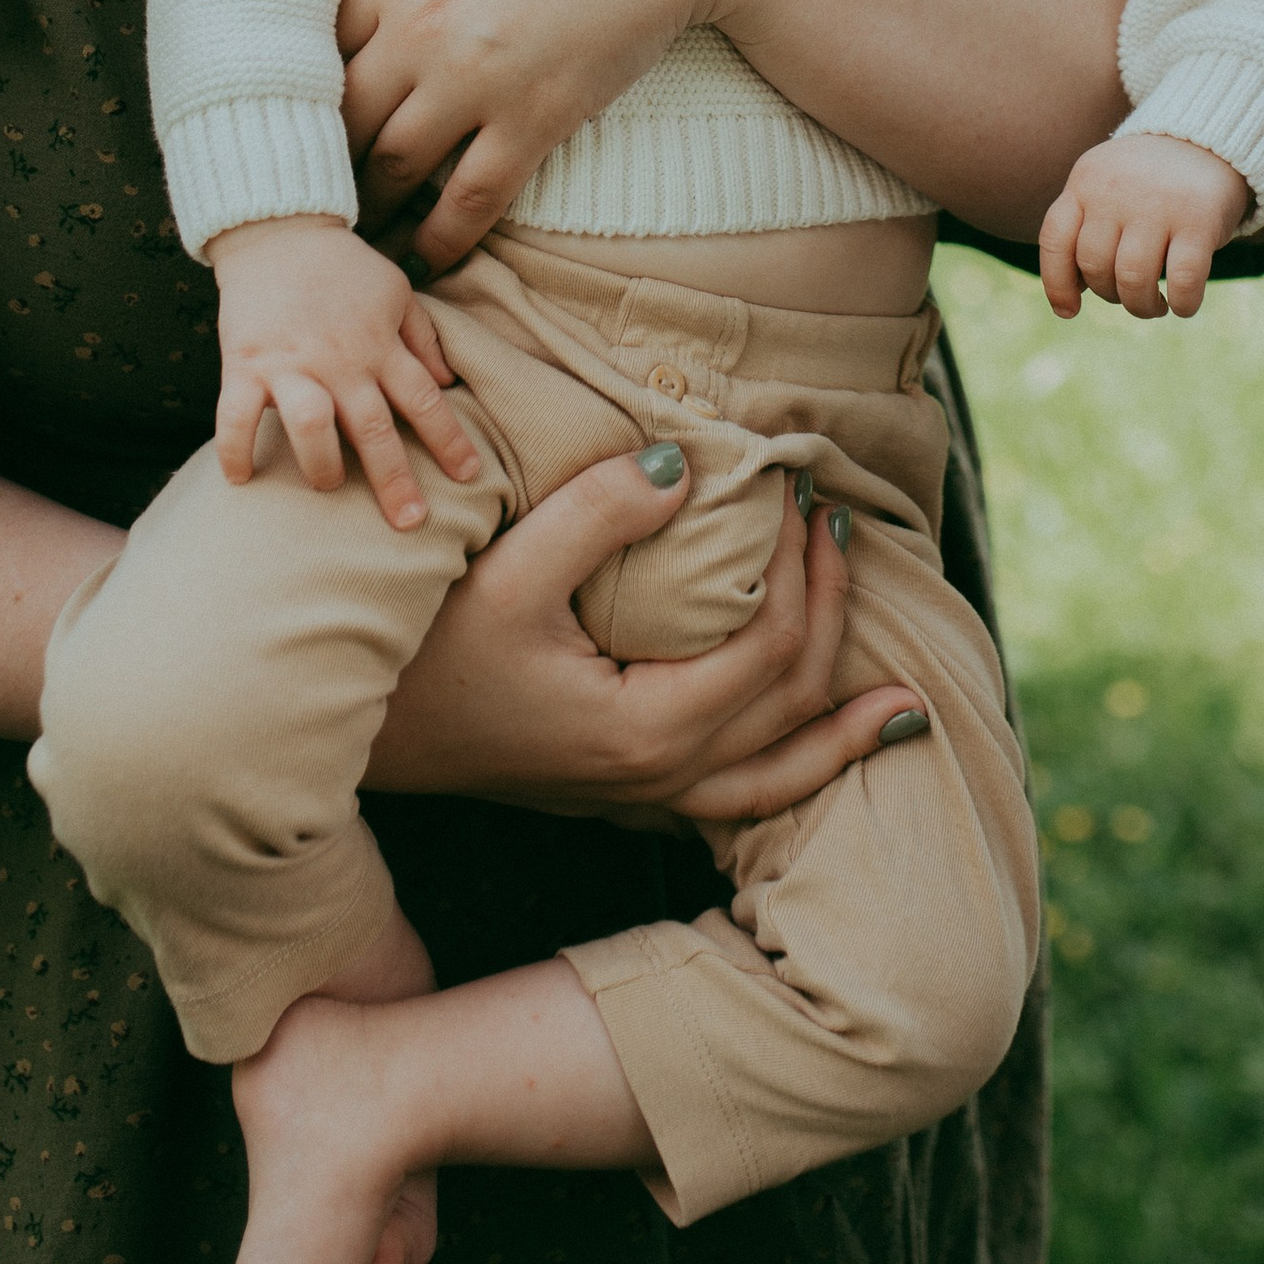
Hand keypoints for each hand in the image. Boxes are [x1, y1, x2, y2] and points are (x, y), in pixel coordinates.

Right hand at [211, 217, 484, 529]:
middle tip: (411, 523)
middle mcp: (340, 361)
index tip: (470, 477)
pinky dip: (236, 450)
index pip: (423, 400)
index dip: (448, 440)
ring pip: (311, 426)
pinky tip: (240, 479)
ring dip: (321, 465)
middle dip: (394, 479)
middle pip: (373, 428)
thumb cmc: (341, 266)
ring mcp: (290, 365)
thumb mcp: (396, 291)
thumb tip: (448, 380)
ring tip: (328, 487)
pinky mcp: (245, 364)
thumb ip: (422, 337)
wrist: (278, 230)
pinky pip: (235, 417)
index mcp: (379, 346)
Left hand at [273, 0, 790, 266]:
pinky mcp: (539, 120)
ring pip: (390, 164)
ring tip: (352, 223)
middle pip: (339, 112)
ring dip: (368, 197)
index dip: (297, 69)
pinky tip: (424, 253)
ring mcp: (477, 81)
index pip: (309, 36)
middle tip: (307, 173)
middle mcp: (419, 28)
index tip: (288, 95)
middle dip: (324, 143)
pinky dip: (438, 236)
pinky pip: (468, 200)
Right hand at [363, 450, 929, 825]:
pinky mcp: (618, 793)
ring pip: (776, 781)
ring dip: (843, 732)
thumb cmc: (423, 652)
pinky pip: (736, 800)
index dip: (803, 570)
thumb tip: (686, 463)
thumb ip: (600, 512)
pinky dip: (795, 774)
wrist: (353, 736)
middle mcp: (655, 779)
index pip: (771, 651)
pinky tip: (815, 750)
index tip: (802, 492)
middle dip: (834, 617)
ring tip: (909, 704)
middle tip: (839, 528)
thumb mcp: (506, 569)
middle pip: (790, 706)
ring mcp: (638, 798)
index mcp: (643, 730)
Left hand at [1040, 131, 1248, 320]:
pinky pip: (1183, 279)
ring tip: (1154, 305)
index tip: (1069, 311)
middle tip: (1130, 295)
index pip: (1055, 239)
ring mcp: (1158, 203)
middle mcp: (1116, 191)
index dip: (1057, 284)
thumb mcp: (1104, 185)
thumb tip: (1071, 296)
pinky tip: (1183, 305)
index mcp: (1086, 182)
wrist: (1206, 139)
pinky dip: (1182, 303)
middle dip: (1110, 294)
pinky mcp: (1200, 219)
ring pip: (1132, 277)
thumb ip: (1085, 228)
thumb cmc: (1147, 181)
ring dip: (1142, 306)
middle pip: (1095, 265)